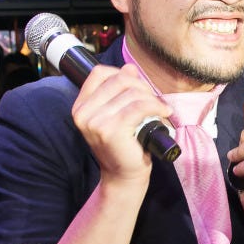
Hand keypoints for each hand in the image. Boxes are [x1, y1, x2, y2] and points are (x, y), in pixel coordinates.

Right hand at [71, 64, 171, 184]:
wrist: (124, 174)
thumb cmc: (123, 144)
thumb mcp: (118, 113)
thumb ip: (121, 90)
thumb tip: (129, 68)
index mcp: (80, 106)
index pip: (99, 73)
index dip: (122, 74)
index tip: (137, 87)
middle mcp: (83, 113)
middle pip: (118, 80)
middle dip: (141, 87)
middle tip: (153, 101)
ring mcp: (95, 122)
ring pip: (131, 93)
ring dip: (151, 99)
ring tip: (158, 111)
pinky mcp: (111, 130)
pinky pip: (139, 107)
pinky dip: (155, 107)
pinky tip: (163, 112)